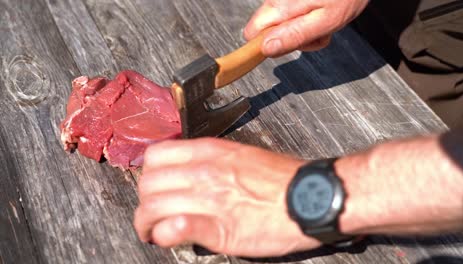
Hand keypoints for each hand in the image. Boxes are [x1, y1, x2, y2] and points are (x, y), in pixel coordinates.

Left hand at [133, 138, 319, 256]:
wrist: (311, 195)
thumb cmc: (283, 178)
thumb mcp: (243, 156)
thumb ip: (212, 163)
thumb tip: (190, 177)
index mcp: (210, 152)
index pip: (156, 156)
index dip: (148, 174)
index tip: (154, 188)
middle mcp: (204, 171)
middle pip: (148, 183)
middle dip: (143, 202)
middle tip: (151, 215)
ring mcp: (210, 199)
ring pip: (153, 207)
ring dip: (146, 224)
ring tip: (153, 233)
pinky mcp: (219, 227)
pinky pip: (176, 227)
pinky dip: (165, 234)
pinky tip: (169, 237)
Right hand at [244, 0, 368, 56]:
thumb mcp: (325, 22)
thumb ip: (294, 36)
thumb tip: (267, 49)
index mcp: (280, 7)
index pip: (251, 34)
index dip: (269, 45)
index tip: (291, 44)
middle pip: (264, 28)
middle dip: (287, 36)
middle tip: (312, 32)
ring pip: (279, 19)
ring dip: (300, 25)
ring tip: (321, 17)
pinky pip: (289, 10)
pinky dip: (305, 14)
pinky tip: (320, 9)